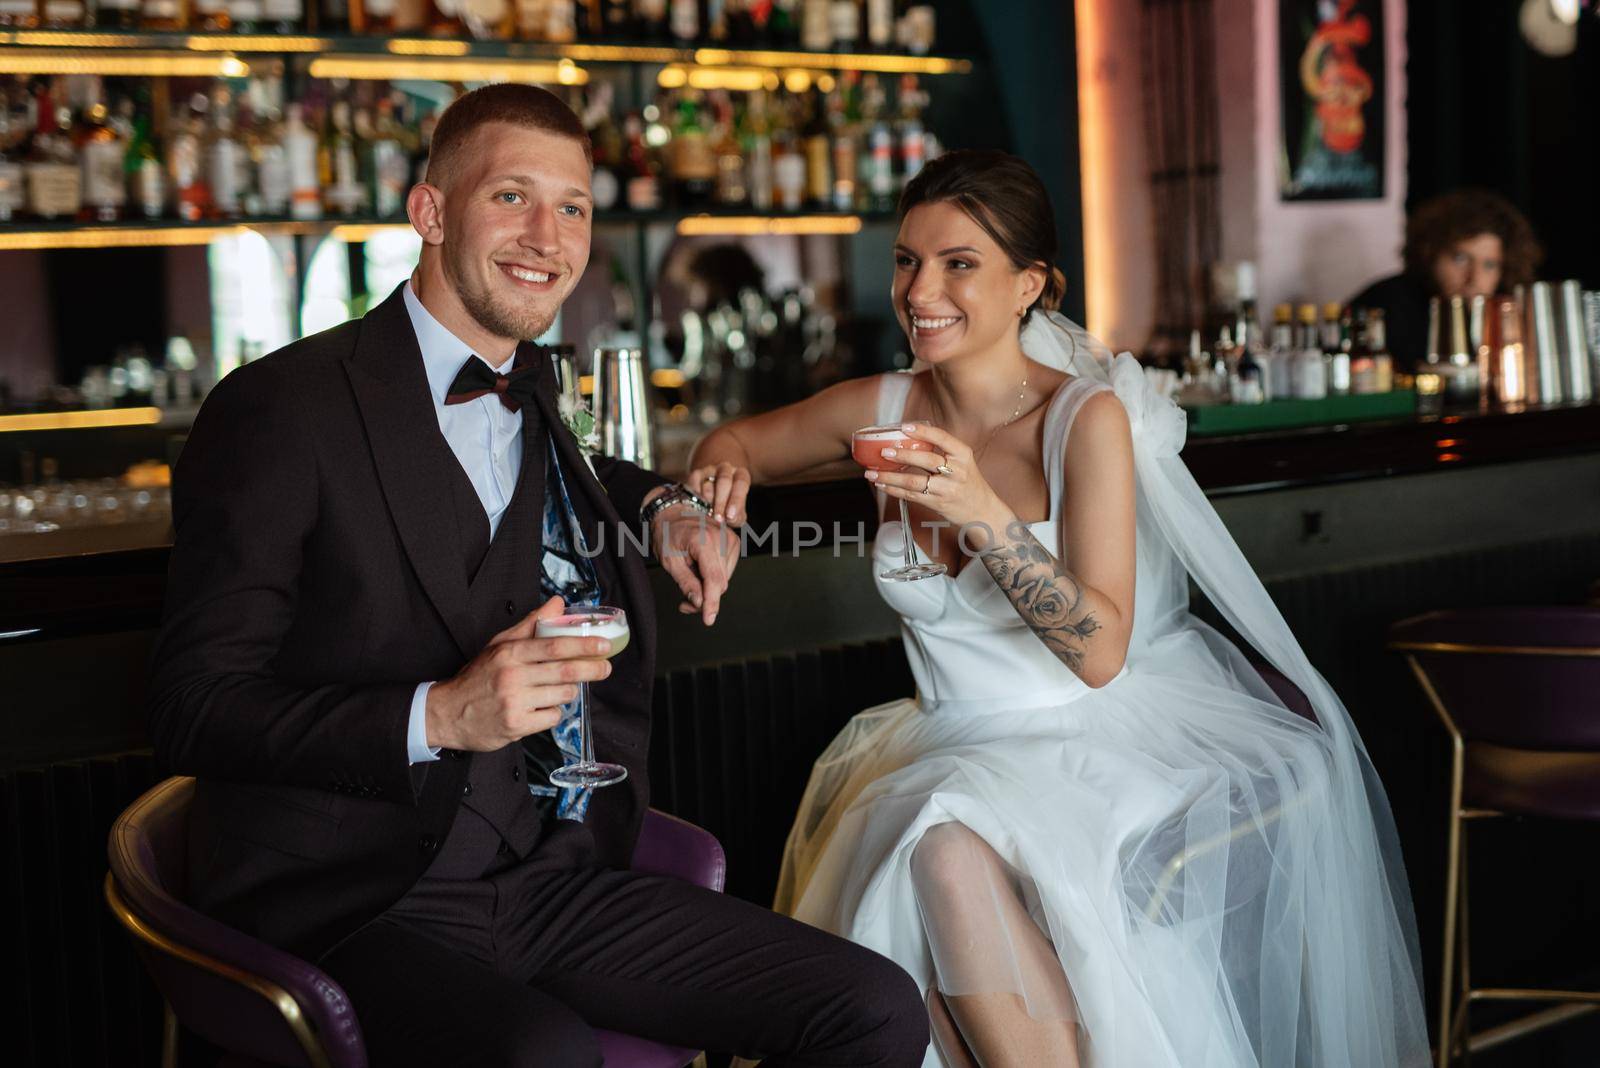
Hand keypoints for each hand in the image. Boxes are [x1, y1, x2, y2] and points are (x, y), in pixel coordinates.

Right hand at [425, 596, 613, 751]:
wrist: (447, 713)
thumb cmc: (477, 677)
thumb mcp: (499, 644)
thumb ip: (530, 624)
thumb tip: (557, 603)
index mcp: (509, 653)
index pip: (554, 646)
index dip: (583, 645)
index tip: (603, 645)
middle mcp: (512, 676)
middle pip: (564, 671)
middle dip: (591, 669)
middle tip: (605, 667)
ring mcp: (514, 702)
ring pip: (562, 696)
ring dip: (569, 691)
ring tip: (561, 687)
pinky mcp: (516, 726)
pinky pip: (551, 717)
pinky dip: (554, 712)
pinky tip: (543, 707)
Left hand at [653, 503, 739, 625]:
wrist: (675, 512)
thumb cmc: (668, 534)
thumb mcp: (669, 561)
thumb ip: (686, 582)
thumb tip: (700, 603)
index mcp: (703, 540)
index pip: (713, 578)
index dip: (711, 602)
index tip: (709, 619)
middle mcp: (722, 538)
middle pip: (720, 583)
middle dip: (704, 597)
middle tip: (684, 603)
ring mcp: (731, 539)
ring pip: (724, 580)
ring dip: (708, 588)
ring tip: (690, 579)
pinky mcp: (734, 543)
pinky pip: (726, 571)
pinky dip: (714, 578)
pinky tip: (700, 570)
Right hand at [685, 462, 750, 525]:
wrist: (713, 497)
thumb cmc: (729, 505)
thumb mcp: (737, 511)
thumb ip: (737, 516)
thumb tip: (731, 518)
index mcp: (741, 475)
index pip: (741, 483)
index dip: (736, 499)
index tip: (730, 516)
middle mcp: (726, 469)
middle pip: (724, 480)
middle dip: (721, 502)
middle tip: (718, 518)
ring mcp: (709, 470)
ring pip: (707, 484)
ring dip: (707, 502)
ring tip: (709, 514)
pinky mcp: (695, 475)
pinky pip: (694, 487)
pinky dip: (697, 500)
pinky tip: (699, 508)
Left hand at [863, 422, 1007, 534]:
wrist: (983, 511)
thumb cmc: (968, 483)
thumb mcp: (963, 462)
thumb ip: (942, 451)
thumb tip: (909, 438)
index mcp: (963, 455)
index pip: (942, 438)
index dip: (923, 432)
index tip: (904, 427)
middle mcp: (957, 471)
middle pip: (927, 460)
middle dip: (903, 455)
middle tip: (884, 451)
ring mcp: (947, 489)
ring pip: (915, 481)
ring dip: (891, 477)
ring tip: (872, 472)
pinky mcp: (938, 503)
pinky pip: (912, 495)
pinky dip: (894, 490)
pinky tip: (882, 485)